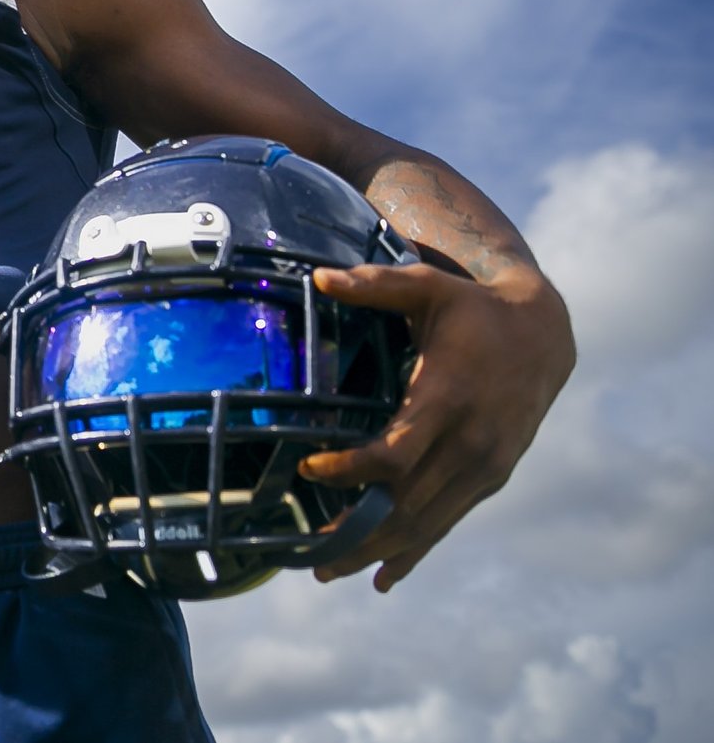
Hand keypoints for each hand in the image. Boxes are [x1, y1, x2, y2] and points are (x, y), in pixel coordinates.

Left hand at [300, 262, 575, 591]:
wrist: (545, 335)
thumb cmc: (472, 308)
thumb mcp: (427, 287)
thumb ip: (375, 285)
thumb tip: (319, 276)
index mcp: (449, 398)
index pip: (398, 452)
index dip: (353, 470)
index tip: (310, 469)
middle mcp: (471, 442)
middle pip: (407, 502)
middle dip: (356, 531)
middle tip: (308, 556)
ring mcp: (485, 465)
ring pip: (426, 521)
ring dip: (378, 551)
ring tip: (328, 571)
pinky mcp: (491, 477)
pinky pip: (448, 521)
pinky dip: (415, 551)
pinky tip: (384, 578)